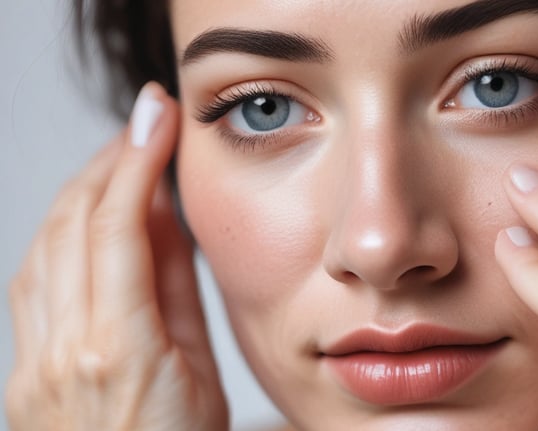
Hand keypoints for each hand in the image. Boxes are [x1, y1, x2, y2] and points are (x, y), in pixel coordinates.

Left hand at [5, 83, 228, 429]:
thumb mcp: (202, 374)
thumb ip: (176, 292)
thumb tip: (166, 218)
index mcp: (117, 348)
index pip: (117, 226)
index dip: (137, 160)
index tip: (158, 116)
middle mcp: (62, 347)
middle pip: (72, 224)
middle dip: (109, 160)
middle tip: (145, 121)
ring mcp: (33, 359)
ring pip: (42, 244)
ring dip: (80, 189)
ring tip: (120, 159)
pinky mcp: (24, 367)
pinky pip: (31, 279)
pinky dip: (58, 232)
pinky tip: (84, 216)